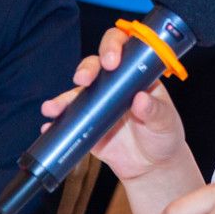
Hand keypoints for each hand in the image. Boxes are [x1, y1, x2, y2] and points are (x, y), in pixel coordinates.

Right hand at [41, 27, 187, 181]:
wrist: (151, 167)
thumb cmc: (163, 135)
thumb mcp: (166, 122)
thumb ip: (156, 111)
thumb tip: (140, 99)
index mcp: (137, 75)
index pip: (124, 49)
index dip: (114, 47)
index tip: (111, 60)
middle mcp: (114, 84)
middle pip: (95, 65)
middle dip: (87, 69)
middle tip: (84, 79)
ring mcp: (98, 103)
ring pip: (77, 92)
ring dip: (64, 97)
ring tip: (54, 107)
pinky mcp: (87, 123)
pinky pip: (69, 119)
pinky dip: (57, 122)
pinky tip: (49, 125)